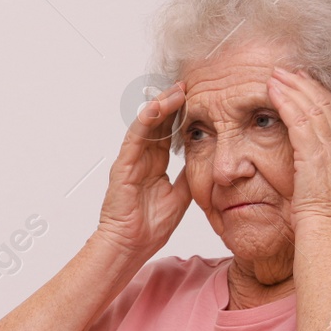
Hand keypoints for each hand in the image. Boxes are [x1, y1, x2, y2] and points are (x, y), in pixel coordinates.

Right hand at [95, 81, 192, 259]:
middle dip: (173, 102)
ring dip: (162, 105)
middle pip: (158, 122)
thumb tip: (207, 158)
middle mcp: (142, 158)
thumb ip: (189, 174)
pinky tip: (156, 107)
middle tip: (189, 84)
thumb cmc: (149, 227)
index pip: (169, 131)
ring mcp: (131, 160)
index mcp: (155, 164)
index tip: (198, 98)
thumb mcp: (181, 195)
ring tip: (177, 89)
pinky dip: (145, 120)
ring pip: (147, 124)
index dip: (182, 114)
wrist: (131, 246)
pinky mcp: (123, 165)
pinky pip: (135, 137)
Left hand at [266, 66, 330, 233]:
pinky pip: (299, 119)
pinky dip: (286, 101)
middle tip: (286, 69)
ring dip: (293, 87)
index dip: (317, 95)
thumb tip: (330, 161)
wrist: (327, 235)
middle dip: (305, 84)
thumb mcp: (327, 190)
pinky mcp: (315, 154)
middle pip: (325, 103)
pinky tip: (272, 90)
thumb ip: (327, 171)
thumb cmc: (322, 222)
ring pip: (312, 106)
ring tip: (276, 74)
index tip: (302, 82)